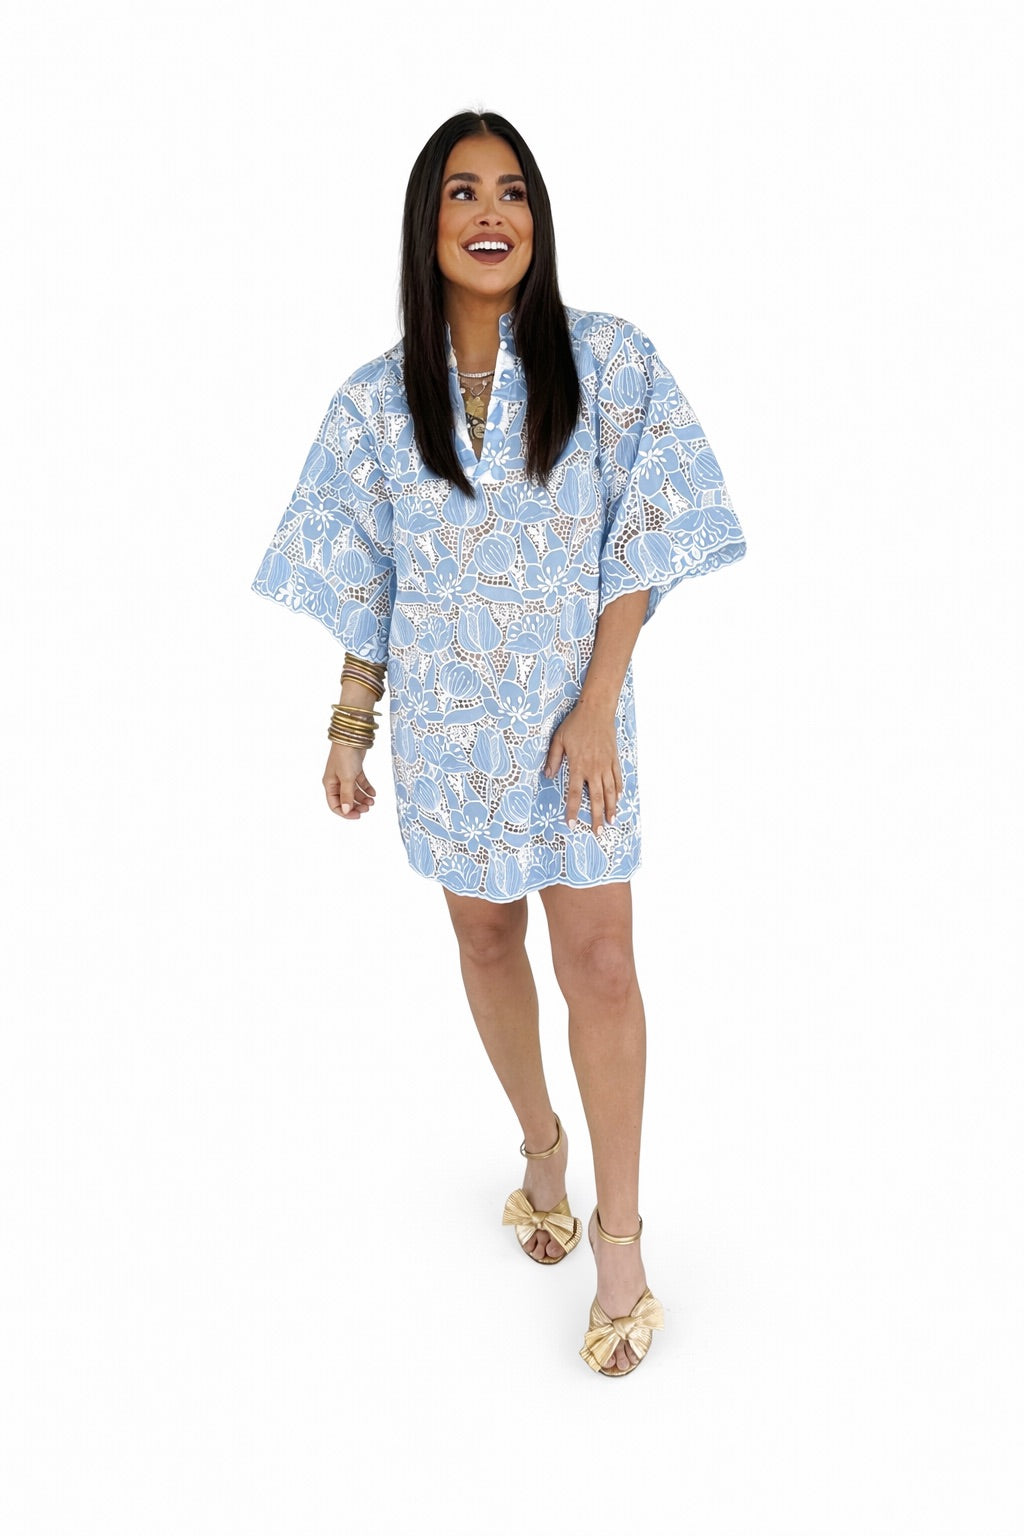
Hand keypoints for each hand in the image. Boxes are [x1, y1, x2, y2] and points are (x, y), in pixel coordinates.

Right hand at [323, 742, 376, 818]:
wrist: (352, 736)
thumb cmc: (345, 755)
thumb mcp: (346, 778)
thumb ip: (347, 795)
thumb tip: (346, 811)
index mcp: (330, 784)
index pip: (335, 805)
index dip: (345, 813)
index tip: (358, 816)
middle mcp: (336, 780)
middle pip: (345, 799)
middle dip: (356, 806)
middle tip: (367, 808)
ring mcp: (345, 775)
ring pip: (354, 792)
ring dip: (363, 798)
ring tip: (372, 801)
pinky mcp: (355, 769)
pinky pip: (360, 782)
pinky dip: (367, 788)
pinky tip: (373, 793)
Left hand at [543, 697, 622, 833]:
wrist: (597, 710)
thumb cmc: (575, 724)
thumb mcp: (558, 739)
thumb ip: (553, 758)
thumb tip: (547, 775)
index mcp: (578, 765)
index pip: (575, 793)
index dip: (573, 810)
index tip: (572, 824)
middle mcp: (594, 768)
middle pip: (596, 798)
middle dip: (597, 817)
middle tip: (598, 833)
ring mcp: (606, 764)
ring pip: (610, 791)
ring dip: (611, 808)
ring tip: (612, 822)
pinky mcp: (614, 758)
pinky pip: (618, 778)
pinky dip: (619, 790)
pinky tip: (619, 800)